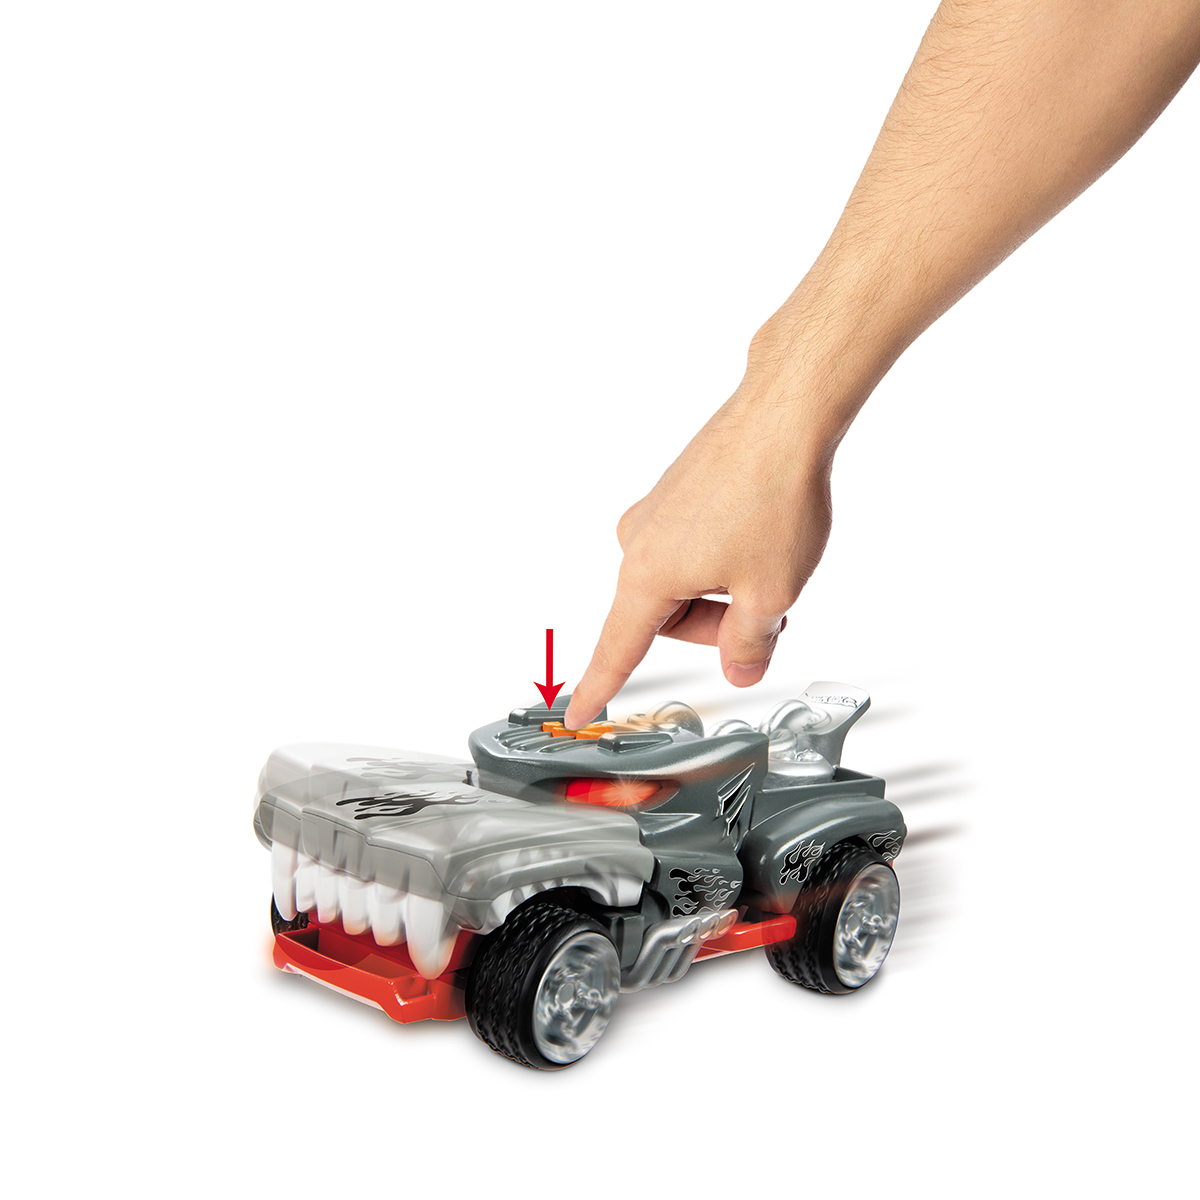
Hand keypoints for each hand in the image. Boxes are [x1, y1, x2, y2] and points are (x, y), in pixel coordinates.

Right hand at [564, 381, 835, 728]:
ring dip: (723, 589)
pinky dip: (724, 556)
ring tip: (769, 563)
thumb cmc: (772, 493)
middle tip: (766, 612)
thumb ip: (749, 645)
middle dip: (714, 625)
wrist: (784, 416)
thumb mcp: (771, 593)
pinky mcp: (676, 492)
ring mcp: (656, 512)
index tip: (578, 714)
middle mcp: (639, 541)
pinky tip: (760, 536)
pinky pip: (691, 546)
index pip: (617, 650)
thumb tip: (740, 667)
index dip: (599, 688)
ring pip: (683, 581)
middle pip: (666, 618)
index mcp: (648, 574)